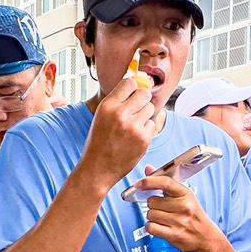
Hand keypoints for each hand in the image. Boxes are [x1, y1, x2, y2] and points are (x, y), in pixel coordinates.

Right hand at [79, 76, 155, 190]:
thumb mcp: (101, 116)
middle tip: (136, 109)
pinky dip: (147, 129)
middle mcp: (121, 114)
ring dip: (145, 114)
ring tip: (133, 125)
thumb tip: (137, 84)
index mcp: (107, 106)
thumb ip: (117, 101)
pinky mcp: (144, 139)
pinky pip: (153, 124)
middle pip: (144, 93)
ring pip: (150, 108)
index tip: (132, 93)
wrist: (98, 169)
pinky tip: (135, 137)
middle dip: (142, 100)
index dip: (133, 87)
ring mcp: (134, 127)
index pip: (129, 82)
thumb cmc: (98, 142)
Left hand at [141, 175, 218, 251]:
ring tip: (164, 219)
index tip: (139, 184)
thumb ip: (165, 182)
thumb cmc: (194, 215)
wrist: (206, 236)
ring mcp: (179, 221)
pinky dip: (152, 227)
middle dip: (153, 205)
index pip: (165, 182)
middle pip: (152, 201)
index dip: (149, 181)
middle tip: (162, 209)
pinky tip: (160, 227)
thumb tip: (148, 169)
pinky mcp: (174, 235)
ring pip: (150, 215)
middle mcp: (184, 206)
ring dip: (153, 217)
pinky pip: (151, 227)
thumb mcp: (184, 196)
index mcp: (186, 194)